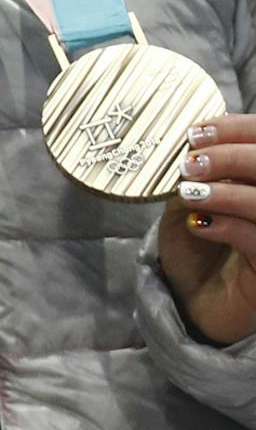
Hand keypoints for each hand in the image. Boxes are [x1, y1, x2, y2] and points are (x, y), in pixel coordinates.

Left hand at [158, 117, 255, 344]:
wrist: (193, 299)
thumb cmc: (197, 245)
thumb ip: (198, 174)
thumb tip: (193, 144)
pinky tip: (198, 224)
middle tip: (190, 163)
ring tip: (189, 192)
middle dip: (232, 156)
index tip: (197, 132)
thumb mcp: (190, 200)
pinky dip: (227, 225)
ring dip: (227, 192)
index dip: (239, 130)